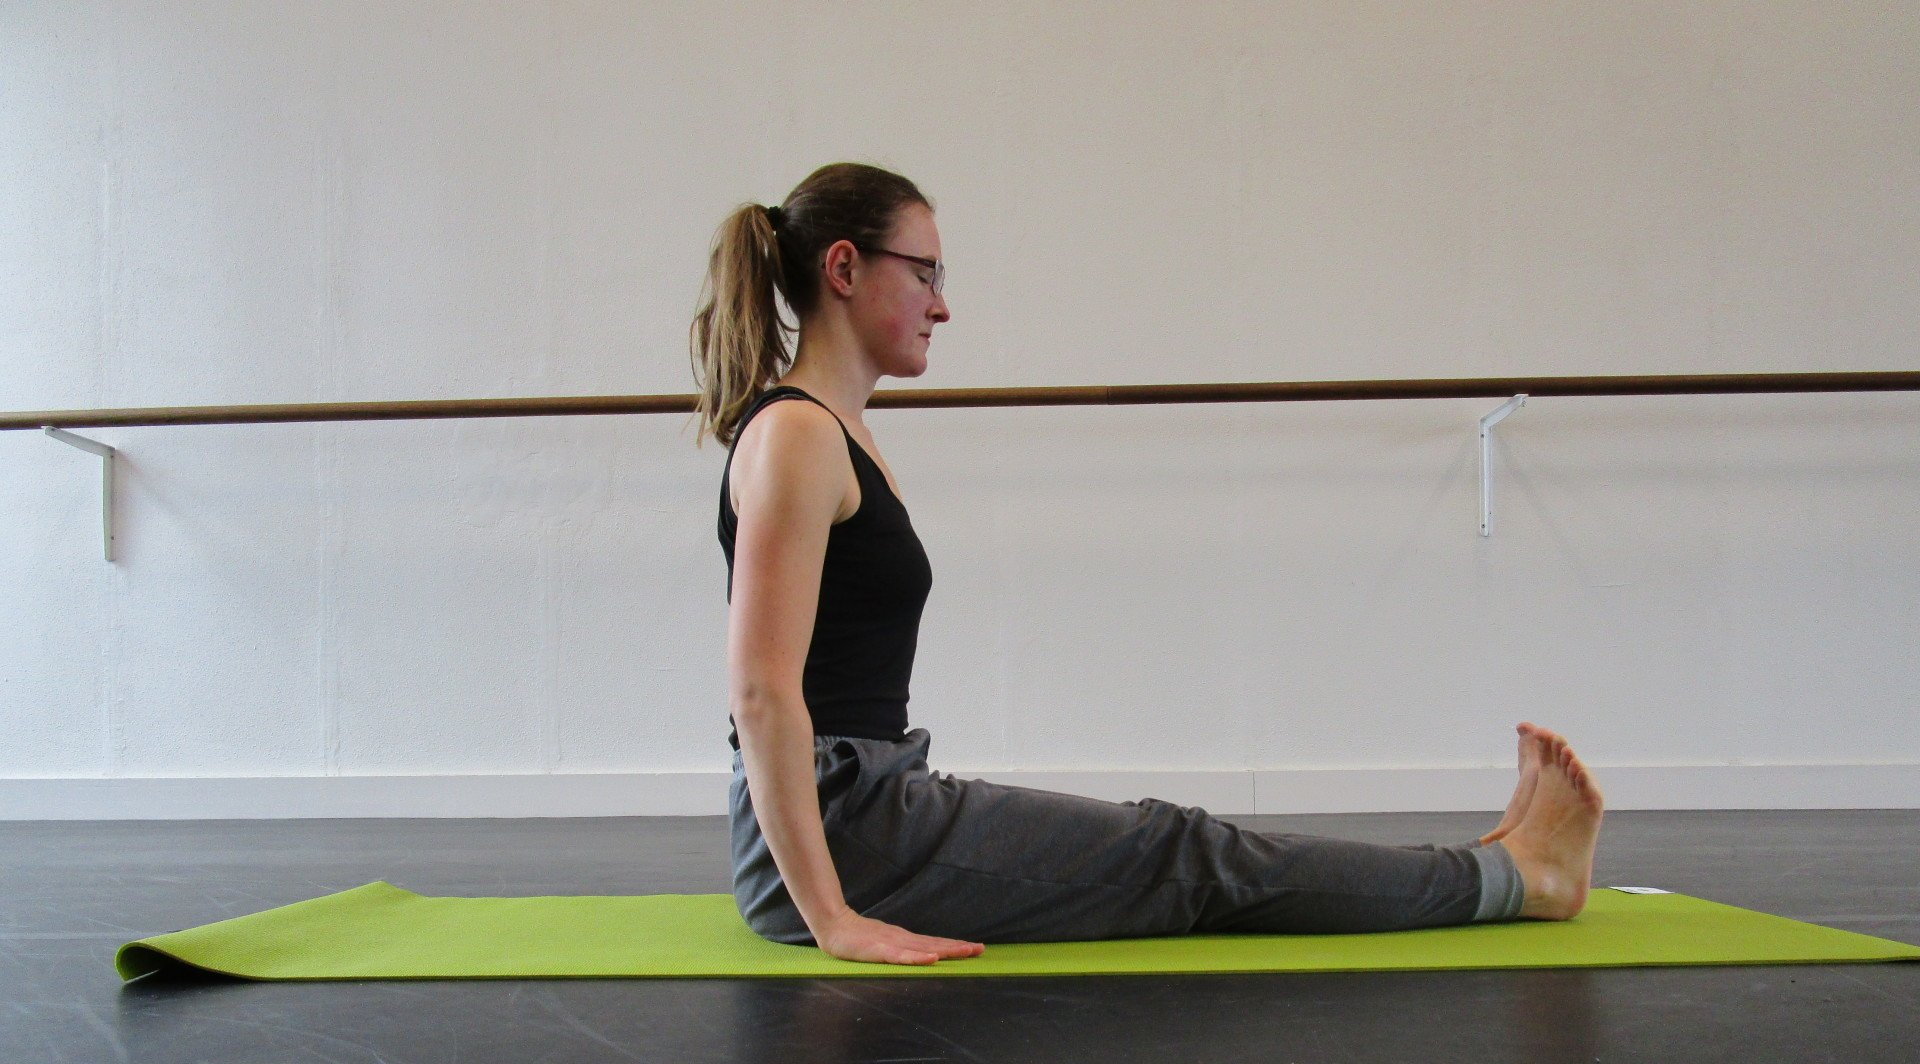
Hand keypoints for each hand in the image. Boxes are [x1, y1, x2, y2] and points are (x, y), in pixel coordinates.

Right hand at [810, 906, 985, 965]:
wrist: (834, 926)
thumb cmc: (857, 938)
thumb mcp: (883, 944)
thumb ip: (899, 950)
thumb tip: (920, 954)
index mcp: (905, 940)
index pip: (935, 943)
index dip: (955, 945)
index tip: (975, 947)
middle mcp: (903, 939)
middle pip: (935, 944)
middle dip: (959, 947)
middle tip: (980, 949)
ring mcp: (892, 944)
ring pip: (925, 948)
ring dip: (946, 950)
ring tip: (965, 951)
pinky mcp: (880, 950)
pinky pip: (902, 956)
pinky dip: (918, 958)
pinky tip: (932, 959)